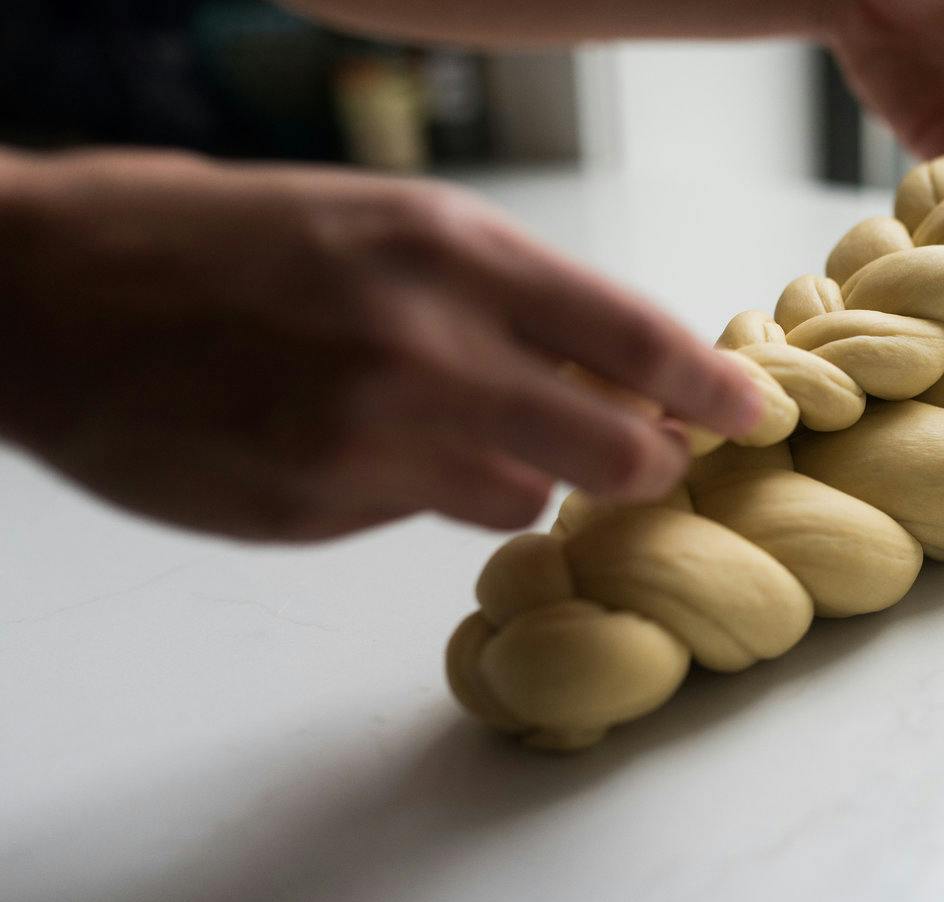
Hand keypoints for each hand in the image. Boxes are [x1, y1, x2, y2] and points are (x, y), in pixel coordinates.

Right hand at [0, 150, 760, 540]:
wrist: (45, 292)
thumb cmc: (215, 239)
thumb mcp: (378, 225)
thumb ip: (496, 299)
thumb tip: (600, 370)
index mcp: (449, 250)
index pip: (635, 337)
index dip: (714, 388)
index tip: (758, 412)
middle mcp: (426, 347)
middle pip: (614, 447)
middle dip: (647, 463)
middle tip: (653, 463)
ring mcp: (371, 440)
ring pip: (521, 497)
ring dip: (513, 473)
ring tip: (434, 424)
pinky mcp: (318, 511)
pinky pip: (423, 518)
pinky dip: (419, 492)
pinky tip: (345, 443)